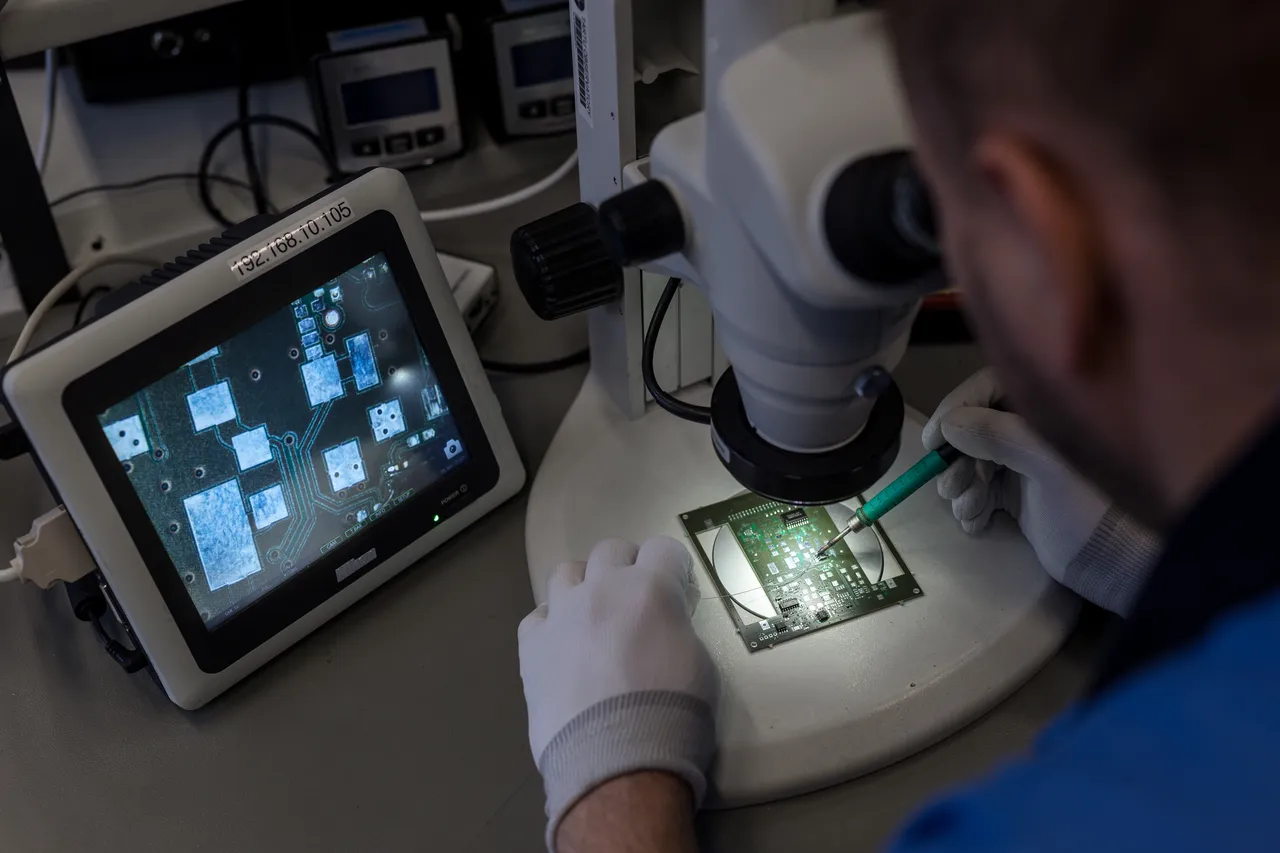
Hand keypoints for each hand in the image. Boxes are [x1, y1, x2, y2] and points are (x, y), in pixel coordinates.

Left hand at [519, 537, 717, 849]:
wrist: (617, 760)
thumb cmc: (672, 713)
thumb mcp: (698, 662)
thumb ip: (677, 628)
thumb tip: (663, 624)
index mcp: (649, 589)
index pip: (663, 548)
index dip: (673, 567)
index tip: (676, 589)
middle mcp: (601, 589)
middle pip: (610, 550)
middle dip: (626, 567)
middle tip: (635, 601)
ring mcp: (561, 615)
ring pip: (566, 573)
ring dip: (584, 587)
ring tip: (593, 617)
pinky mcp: (532, 646)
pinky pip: (538, 616)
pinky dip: (552, 625)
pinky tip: (562, 647)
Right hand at [922, 369, 1160, 614]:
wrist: (1114, 562)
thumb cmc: (1089, 505)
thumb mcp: (1047, 465)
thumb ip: (999, 436)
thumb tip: (950, 425)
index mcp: (1047, 411)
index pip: (988, 388)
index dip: (956, 409)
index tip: (934, 441)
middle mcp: (1031, 430)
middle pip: (972, 428)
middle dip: (957, 459)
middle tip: (952, 488)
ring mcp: (1023, 464)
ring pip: (971, 462)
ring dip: (962, 487)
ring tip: (971, 510)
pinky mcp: (1017, 496)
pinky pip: (979, 491)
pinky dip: (971, 507)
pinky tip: (978, 523)